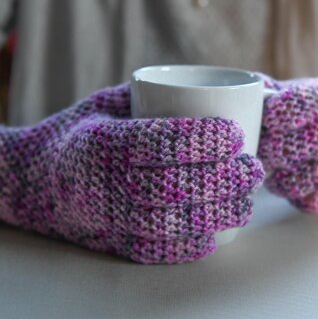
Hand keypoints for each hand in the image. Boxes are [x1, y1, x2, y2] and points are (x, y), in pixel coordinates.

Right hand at [0, 83, 263, 262]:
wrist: (38, 180)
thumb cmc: (81, 133)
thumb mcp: (106, 104)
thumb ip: (148, 97)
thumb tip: (205, 92)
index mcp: (100, 141)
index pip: (157, 140)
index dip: (201, 137)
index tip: (236, 132)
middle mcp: (100, 181)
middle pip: (169, 185)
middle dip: (220, 178)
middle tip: (253, 169)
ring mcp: (104, 217)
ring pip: (165, 223)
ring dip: (214, 215)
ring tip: (246, 203)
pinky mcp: (110, 241)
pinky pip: (151, 250)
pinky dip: (186, 247)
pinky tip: (214, 234)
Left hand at [258, 76, 317, 212]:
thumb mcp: (309, 91)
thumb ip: (274, 91)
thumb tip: (234, 92)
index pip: (280, 113)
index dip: (265, 120)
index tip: (266, 122)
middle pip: (276, 151)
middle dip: (265, 151)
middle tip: (266, 148)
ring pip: (285, 182)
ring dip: (276, 176)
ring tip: (282, 165)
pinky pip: (300, 199)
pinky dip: (294, 192)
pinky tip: (301, 178)